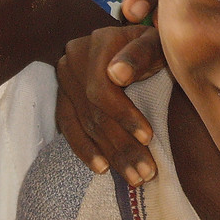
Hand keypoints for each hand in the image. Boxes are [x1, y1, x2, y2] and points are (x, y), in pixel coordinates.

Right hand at [55, 25, 164, 185]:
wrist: (136, 44)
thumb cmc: (154, 46)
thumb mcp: (157, 43)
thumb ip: (141, 54)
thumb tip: (116, 74)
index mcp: (100, 42)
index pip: (103, 87)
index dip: (124, 115)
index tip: (148, 138)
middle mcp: (76, 57)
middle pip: (94, 110)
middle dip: (121, 144)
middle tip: (145, 173)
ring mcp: (65, 76)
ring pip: (84, 122)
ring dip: (108, 153)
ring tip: (133, 177)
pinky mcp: (62, 93)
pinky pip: (67, 125)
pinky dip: (84, 148)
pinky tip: (102, 167)